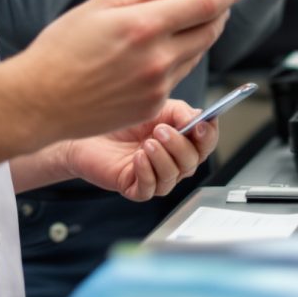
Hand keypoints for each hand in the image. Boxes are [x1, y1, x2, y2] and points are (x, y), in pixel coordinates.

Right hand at [8, 0, 248, 147]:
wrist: (36, 103)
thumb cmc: (59, 51)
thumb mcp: (98, 6)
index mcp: (144, 26)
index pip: (206, 4)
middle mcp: (157, 59)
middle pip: (210, 30)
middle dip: (219, 12)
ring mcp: (157, 87)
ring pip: (195, 54)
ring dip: (198, 35)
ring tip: (184, 21)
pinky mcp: (151, 107)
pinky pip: (177, 77)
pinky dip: (176, 59)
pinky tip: (158, 51)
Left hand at [58, 99, 218, 202]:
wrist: (89, 134)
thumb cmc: (123, 122)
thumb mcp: (157, 108)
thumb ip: (181, 112)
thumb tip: (197, 120)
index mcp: (182, 141)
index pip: (206, 143)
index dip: (208, 136)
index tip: (200, 125)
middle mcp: (173, 161)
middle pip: (192, 162)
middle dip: (179, 145)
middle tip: (162, 130)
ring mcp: (156, 177)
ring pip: (172, 176)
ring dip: (162, 159)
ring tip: (146, 143)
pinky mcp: (136, 188)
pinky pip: (150, 188)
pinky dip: (146, 172)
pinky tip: (137, 158)